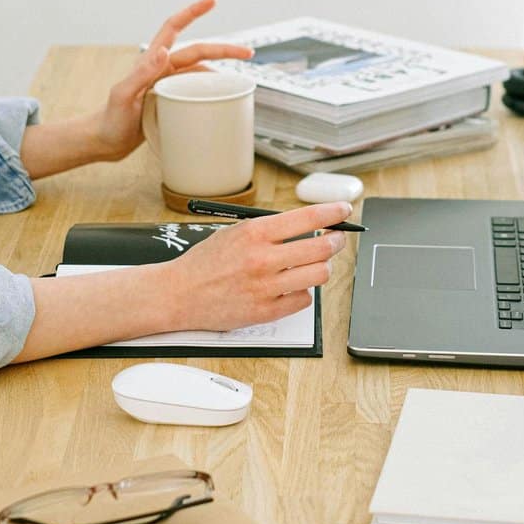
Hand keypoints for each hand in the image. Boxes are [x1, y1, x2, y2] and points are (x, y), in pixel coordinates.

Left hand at [90, 0, 254, 161]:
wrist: (105, 141)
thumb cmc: (110, 120)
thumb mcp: (123, 96)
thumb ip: (141, 74)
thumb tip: (164, 51)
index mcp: (151, 62)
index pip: (174, 28)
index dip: (193, 12)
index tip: (212, 0)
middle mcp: (162, 69)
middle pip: (198, 52)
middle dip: (224, 49)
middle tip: (248, 52)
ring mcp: (168, 84)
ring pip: (200, 71)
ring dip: (220, 71)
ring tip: (241, 80)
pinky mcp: (172, 100)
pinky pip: (196, 90)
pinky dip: (211, 91)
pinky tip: (221, 98)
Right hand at [155, 202, 353, 332]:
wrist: (179, 293)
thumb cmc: (205, 262)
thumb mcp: (235, 232)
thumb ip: (269, 230)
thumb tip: (307, 226)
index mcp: (254, 233)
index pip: (308, 219)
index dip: (333, 212)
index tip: (344, 210)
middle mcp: (263, 259)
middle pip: (321, 248)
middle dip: (336, 241)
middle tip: (337, 239)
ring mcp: (266, 288)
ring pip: (318, 275)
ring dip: (323, 268)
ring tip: (316, 264)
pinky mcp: (266, 312)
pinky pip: (303, 300)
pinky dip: (302, 292)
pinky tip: (292, 287)